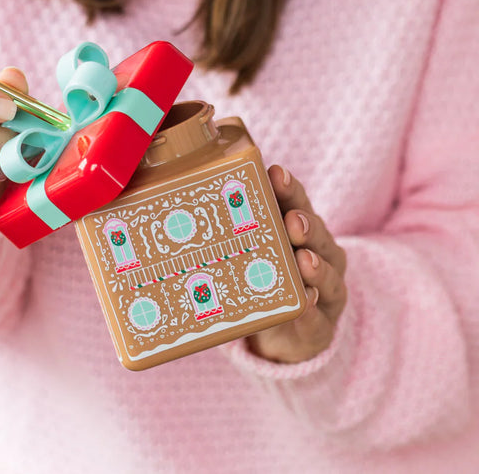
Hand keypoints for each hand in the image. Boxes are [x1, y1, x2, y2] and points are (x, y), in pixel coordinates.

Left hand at [245, 164, 347, 363]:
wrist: (289, 337)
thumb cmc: (263, 281)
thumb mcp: (249, 255)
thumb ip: (231, 235)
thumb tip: (181, 214)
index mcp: (299, 229)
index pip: (296, 202)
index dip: (288, 188)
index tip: (276, 173)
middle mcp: (320, 253)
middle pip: (316, 233)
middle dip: (305, 225)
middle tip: (292, 221)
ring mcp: (327, 289)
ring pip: (327, 273)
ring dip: (315, 266)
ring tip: (303, 260)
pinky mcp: (322, 325)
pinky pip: (318, 317)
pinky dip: (312, 310)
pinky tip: (306, 302)